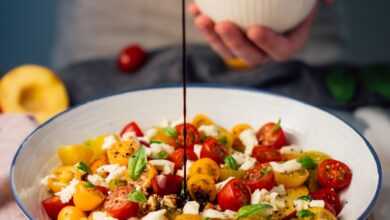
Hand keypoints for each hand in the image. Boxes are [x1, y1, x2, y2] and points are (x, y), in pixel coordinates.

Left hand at [189, 3, 318, 66]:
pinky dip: (204, 25)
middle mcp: (266, 50)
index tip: (255, 29)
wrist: (265, 0)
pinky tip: (194, 8)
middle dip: (235, 44)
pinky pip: (215, 36)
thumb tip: (326, 1)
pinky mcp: (228, 40)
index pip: (281, 50)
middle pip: (251, 57)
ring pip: (228, 50)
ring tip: (202, 18)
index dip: (268, 44)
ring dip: (213, 38)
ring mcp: (246, 46)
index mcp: (289, 42)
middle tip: (223, 25)